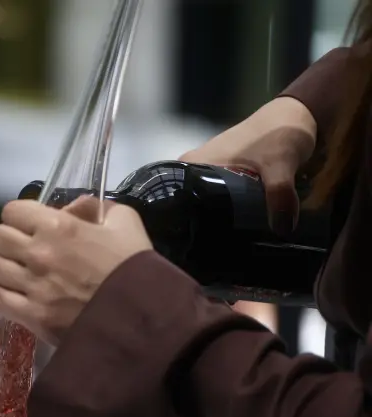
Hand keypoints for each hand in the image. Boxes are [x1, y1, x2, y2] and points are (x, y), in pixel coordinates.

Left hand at [0, 196, 152, 344]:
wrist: (141, 318)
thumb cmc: (135, 269)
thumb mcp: (125, 224)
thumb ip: (97, 208)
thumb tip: (74, 207)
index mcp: (60, 227)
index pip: (12, 211)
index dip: (19, 217)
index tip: (29, 226)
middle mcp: (39, 253)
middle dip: (8, 241)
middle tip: (21, 250)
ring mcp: (31, 285)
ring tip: (13, 272)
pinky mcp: (29, 314)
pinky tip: (1, 289)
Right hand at [180, 96, 316, 235]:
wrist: (296, 113)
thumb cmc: (277, 133)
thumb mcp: (279, 165)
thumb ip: (279, 195)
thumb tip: (282, 228)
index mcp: (190, 165)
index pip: (174, 202)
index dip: (183, 224)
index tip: (194, 244)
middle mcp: (192, 168)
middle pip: (188, 206)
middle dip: (201, 226)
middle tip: (213, 247)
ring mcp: (207, 171)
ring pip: (204, 203)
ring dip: (215, 219)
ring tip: (223, 242)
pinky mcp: (222, 174)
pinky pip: (217, 198)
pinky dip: (227, 210)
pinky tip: (236, 225)